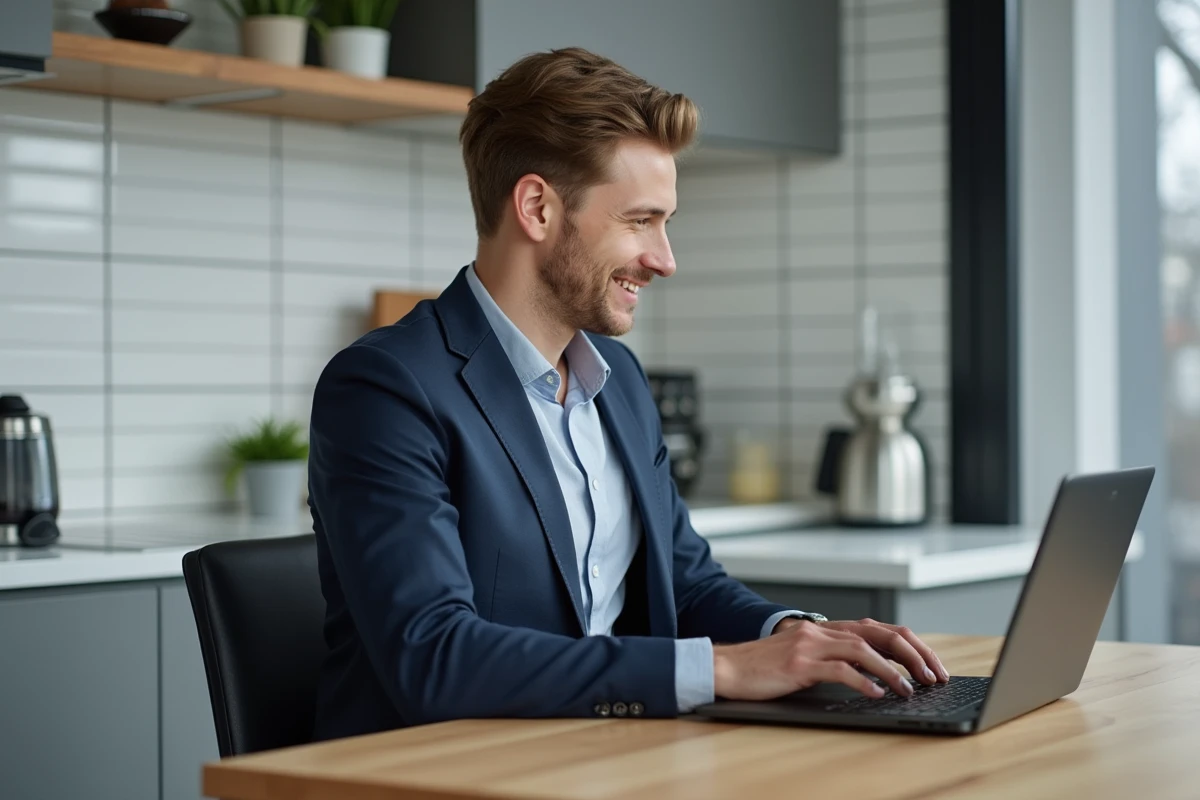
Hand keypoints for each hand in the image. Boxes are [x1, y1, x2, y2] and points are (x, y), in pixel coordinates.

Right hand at [712, 619, 946, 701]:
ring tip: (910, 688)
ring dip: (893, 671)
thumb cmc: (763, 667)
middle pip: (880, 634)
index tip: (930, 666)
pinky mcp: (799, 664)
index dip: (911, 646)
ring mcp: (810, 645)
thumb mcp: (803, 656)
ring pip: (864, 650)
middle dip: (913, 655)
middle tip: (933, 676)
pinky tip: (877, 694)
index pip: (880, 629)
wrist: (727, 667)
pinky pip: (839, 670)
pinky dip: (863, 682)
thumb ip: (833, 657)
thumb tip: (872, 674)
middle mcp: (821, 631)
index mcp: (826, 628)